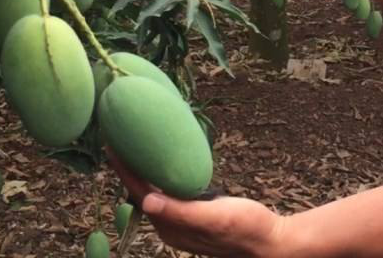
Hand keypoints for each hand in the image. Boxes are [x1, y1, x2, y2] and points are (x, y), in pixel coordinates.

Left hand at [106, 147, 289, 257]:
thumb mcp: (215, 217)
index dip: (125, 171)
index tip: (112, 146)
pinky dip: (161, 179)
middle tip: (121, 141)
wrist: (270, 242)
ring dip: (144, 174)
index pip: (140, 195)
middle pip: (142, 195)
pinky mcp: (194, 217)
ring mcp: (182, 223)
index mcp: (171, 227)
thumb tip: (147, 201)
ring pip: (155, 194)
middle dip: (129, 170)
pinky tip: (166, 167)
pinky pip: (169, 195)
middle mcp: (171, 227)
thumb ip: (181, 210)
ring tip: (137, 149)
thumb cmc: (246, 227)